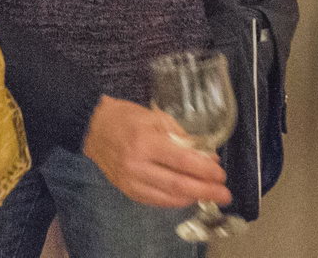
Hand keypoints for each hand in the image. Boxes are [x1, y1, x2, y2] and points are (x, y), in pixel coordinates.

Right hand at [83, 96, 229, 208]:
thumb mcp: (156, 117)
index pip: (182, 161)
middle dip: (205, 190)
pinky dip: (174, 201)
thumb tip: (207, 157)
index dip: (204, 170)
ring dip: (192, 198)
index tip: (221, 173)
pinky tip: (188, 197)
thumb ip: (182, 137)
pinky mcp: (126, 190)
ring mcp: (130, 181)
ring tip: (209, 195)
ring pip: (167, 197)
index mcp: (145, 142)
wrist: (93, 128)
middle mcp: (137, 165)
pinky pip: (155, 201)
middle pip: (177, 184)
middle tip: (224, 194)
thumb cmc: (126, 117)